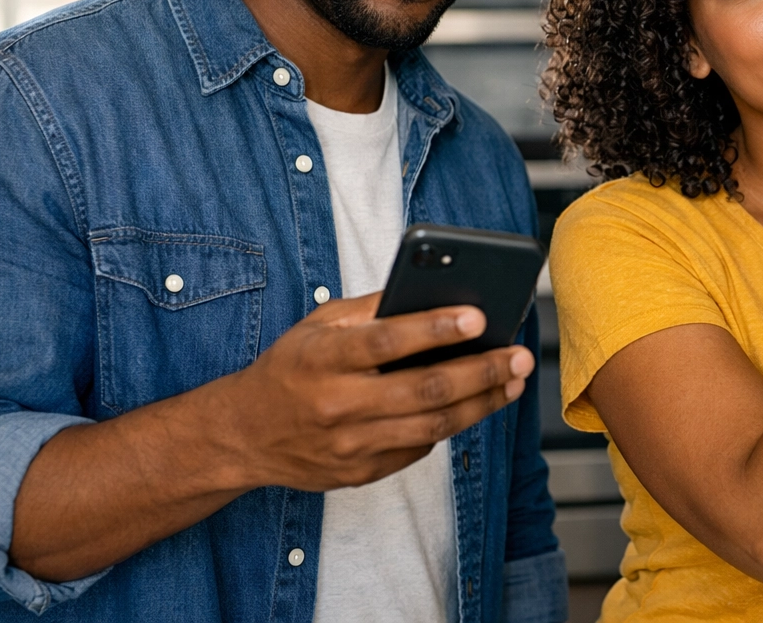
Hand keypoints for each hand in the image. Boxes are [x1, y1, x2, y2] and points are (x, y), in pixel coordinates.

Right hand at [217, 292, 533, 490]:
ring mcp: (349, 445)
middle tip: (519, 355)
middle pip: (422, 390)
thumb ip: (373, 308)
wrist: (244, 434)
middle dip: (480, 371)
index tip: (479, 315)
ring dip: (481, 404)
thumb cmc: (291, 368)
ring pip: (431, 426)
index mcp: (324, 357)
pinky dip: (451, 425)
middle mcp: (337, 404)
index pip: (386, 341)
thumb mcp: (319, 324)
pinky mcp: (360, 472)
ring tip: (512, 381)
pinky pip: (419, 450)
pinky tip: (477, 404)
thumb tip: (433, 290)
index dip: (435, 328)